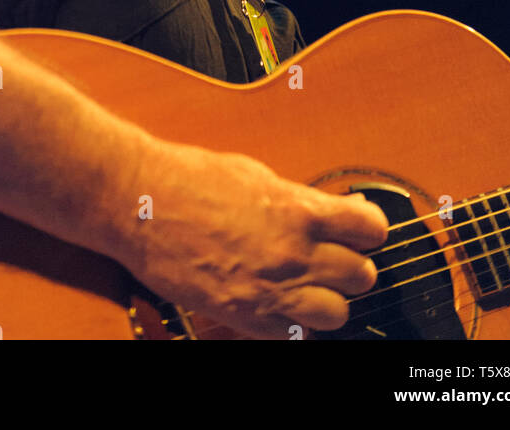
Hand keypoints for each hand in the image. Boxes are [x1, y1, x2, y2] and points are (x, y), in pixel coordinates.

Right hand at [116, 139, 388, 339]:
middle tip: (335, 255)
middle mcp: (291, 254)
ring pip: (337, 314)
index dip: (369, 228)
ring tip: (309, 283)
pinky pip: (293, 335)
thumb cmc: (190, 179)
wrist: (140, 203)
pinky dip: (293, 322)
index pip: (369, 228)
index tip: (360, 227)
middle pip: (361, 275)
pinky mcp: (243, 317)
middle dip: (352, 264)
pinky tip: (279, 301)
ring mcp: (269, 291)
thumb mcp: (256, 174)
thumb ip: (300, 198)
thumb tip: (337, 209)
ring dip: (329, 299)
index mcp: (297, 211)